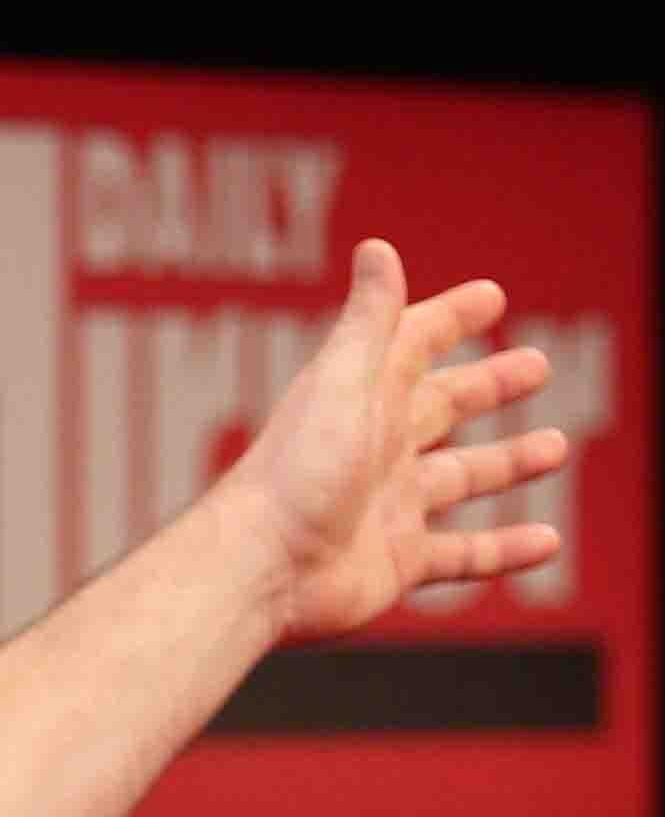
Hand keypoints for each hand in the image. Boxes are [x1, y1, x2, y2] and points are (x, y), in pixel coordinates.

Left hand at [229, 238, 566, 642]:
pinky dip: (507, 549)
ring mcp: (389, 508)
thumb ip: (369, 320)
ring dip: (509, 464)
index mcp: (364, 397)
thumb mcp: (341, 382)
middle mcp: (378, 449)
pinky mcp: (398, 562)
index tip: (492, 296)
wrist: (260, 569)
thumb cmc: (296, 472)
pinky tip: (548, 544)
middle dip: (490, 386)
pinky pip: (465, 554)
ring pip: (463, 478)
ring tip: (557, 448)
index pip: (414, 343)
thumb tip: (377, 247)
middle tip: (538, 366)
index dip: (451, 317)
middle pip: (444, 407)